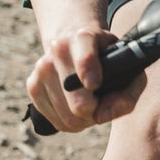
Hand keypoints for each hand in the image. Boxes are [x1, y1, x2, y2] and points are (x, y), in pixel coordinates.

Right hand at [25, 22, 146, 133]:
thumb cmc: (106, 60)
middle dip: (95, 112)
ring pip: (67, 117)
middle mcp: (58, 49)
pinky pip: (56, 122)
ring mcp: (42, 67)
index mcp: (84, 37)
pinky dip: (69, 122)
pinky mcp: (32, 85)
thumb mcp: (125, 67)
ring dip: (83, 119)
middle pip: (78, 102)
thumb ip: (128, 93)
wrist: (72, 44)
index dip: (88, 71)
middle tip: (101, 104)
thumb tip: (103, 116)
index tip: (94, 83)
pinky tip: (74, 106)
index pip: (85, 57)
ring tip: (89, 104)